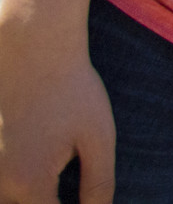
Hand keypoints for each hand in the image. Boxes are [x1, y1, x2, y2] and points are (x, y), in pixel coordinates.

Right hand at [0, 22, 114, 203]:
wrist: (32, 48)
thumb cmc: (71, 90)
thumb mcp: (97, 137)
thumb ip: (98, 184)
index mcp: (31, 183)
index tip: (79, 197)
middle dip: (42, 201)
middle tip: (58, 179)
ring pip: (4, 197)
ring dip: (23, 192)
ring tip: (44, 158)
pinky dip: (9, 178)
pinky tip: (30, 152)